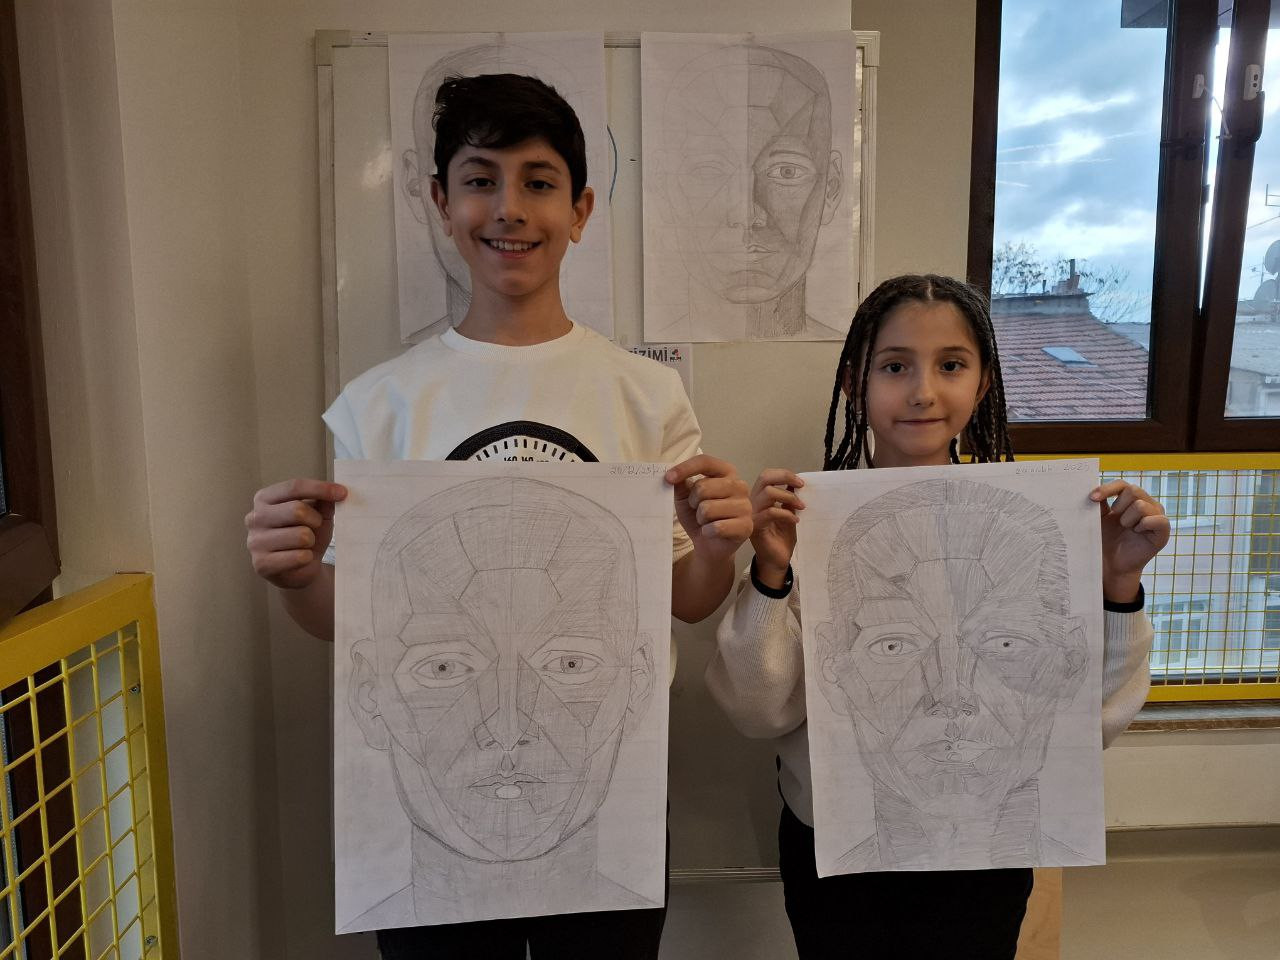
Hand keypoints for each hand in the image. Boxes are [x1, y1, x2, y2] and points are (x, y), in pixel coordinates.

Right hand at [245, 478, 347, 588]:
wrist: (300, 569)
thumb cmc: (306, 536)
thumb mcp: (318, 513)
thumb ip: (324, 500)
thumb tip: (337, 491)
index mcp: (265, 499)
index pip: (294, 487)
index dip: (320, 488)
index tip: (342, 493)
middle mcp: (254, 517)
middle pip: (297, 510)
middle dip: (316, 520)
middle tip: (316, 527)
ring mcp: (255, 541)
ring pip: (300, 535)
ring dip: (311, 541)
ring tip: (306, 545)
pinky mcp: (262, 564)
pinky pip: (298, 556)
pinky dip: (307, 557)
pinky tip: (301, 559)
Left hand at [665, 455, 752, 564]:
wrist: (709, 544)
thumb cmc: (699, 516)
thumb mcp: (685, 497)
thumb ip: (680, 483)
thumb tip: (670, 475)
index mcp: (726, 472)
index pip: (705, 462)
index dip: (685, 468)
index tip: (668, 478)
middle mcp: (740, 486)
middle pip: (703, 487)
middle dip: (692, 502)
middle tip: (697, 510)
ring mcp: (745, 506)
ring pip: (707, 508)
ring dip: (700, 519)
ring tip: (705, 522)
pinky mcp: (746, 526)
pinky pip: (716, 527)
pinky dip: (707, 531)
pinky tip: (711, 532)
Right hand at [748, 468, 804, 588]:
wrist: (776, 560)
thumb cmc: (781, 538)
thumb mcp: (789, 513)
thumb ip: (789, 498)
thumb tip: (796, 482)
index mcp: (759, 498)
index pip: (766, 475)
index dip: (783, 474)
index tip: (800, 482)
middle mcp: (752, 503)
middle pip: (764, 479)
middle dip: (785, 478)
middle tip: (802, 487)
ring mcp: (752, 515)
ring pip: (767, 493)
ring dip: (788, 497)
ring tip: (801, 507)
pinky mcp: (755, 527)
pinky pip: (771, 513)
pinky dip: (786, 514)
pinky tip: (795, 521)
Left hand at [1091, 479, 1169, 602]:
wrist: (1112, 563)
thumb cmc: (1106, 539)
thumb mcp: (1099, 518)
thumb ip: (1099, 502)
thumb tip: (1092, 488)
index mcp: (1131, 498)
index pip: (1122, 484)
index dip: (1107, 489)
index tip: (1092, 498)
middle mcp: (1147, 503)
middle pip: (1133, 490)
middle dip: (1119, 506)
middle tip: (1116, 521)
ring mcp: (1157, 515)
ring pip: (1140, 505)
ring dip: (1127, 519)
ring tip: (1127, 529)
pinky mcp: (1163, 530)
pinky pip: (1156, 519)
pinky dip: (1142, 526)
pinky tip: (1137, 532)